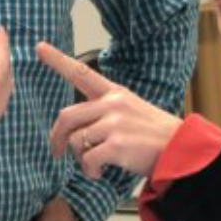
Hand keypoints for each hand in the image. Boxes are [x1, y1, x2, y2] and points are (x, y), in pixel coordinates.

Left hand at [36, 41, 180, 177]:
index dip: (58, 60)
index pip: (81, 72)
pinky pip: (87, 158)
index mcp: (115, 93)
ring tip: (94, 165)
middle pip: (66, 116)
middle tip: (57, 151)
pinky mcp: (117, 144)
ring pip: (76, 140)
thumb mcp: (132, 110)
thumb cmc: (155, 135)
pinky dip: (89, 170)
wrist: (182, 149)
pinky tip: (99, 173)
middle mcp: (112, 104)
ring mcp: (114, 123)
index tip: (39, 47)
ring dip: (80, 158)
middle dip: (57, 136)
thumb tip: (75, 130)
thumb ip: (105, 112)